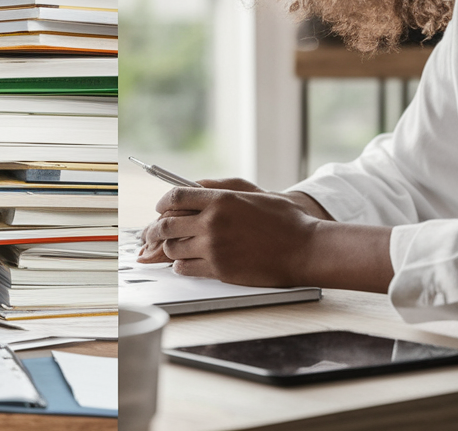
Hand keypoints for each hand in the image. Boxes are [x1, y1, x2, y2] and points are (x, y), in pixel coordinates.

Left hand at [136, 179, 330, 263]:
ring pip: (172, 249)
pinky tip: (187, 262)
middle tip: (152, 233)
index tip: (160, 208)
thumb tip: (195, 186)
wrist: (305, 248)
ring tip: (175, 248)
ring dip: (170, 248)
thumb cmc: (284, 220)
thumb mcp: (252, 192)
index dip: (162, 203)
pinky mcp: (219, 270)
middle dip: (155, 230)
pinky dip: (182, 265)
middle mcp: (213, 222)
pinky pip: (185, 268)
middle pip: (166, 225)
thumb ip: (221, 188)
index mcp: (221, 199)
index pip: (175, 197)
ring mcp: (214, 248)